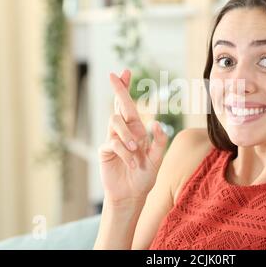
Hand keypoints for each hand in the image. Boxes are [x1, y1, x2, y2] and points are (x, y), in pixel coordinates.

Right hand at [98, 69, 167, 203]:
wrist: (131, 195)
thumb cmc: (144, 176)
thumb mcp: (157, 159)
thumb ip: (160, 142)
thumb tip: (157, 123)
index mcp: (136, 130)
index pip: (130, 106)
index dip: (126, 89)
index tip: (124, 72)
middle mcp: (124, 132)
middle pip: (119, 105)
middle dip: (118, 89)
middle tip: (113, 75)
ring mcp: (113, 140)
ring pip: (115, 121)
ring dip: (126, 134)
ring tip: (136, 149)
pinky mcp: (105, 151)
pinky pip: (112, 143)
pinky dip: (124, 152)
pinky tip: (131, 162)